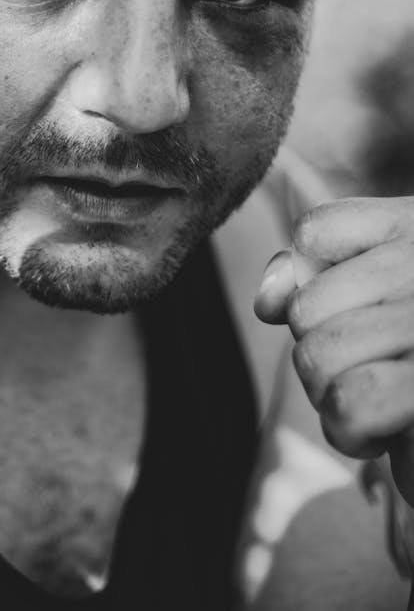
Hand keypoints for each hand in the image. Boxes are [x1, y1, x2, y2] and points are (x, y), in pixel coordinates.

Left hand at [255, 196, 413, 505]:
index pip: (316, 234)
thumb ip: (313, 280)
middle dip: (321, 361)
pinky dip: (351, 430)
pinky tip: (382, 434)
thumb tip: (268, 298)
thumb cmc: (410, 373)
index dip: (314, 290)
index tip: (360, 319)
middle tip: (375, 377)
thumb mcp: (370, 305)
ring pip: (318, 357)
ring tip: (380, 406)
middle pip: (306, 308)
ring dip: (333, 402)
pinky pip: (352, 402)